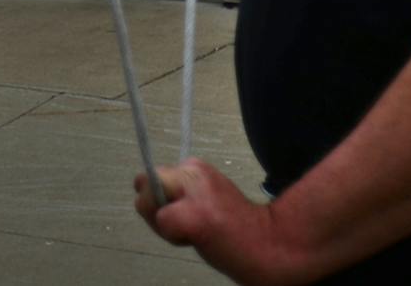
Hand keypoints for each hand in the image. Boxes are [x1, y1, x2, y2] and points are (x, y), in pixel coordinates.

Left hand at [134, 163, 286, 282]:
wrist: (268, 244)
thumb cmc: (235, 230)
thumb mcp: (204, 199)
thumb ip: (177, 194)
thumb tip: (142, 191)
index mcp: (195, 166)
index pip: (154, 175)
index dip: (159, 200)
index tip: (182, 213)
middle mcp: (193, 171)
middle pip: (144, 182)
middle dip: (153, 209)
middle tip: (184, 227)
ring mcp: (194, 192)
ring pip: (147, 202)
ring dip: (162, 226)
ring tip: (193, 234)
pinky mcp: (196, 215)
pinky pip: (163, 221)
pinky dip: (171, 235)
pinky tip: (194, 239)